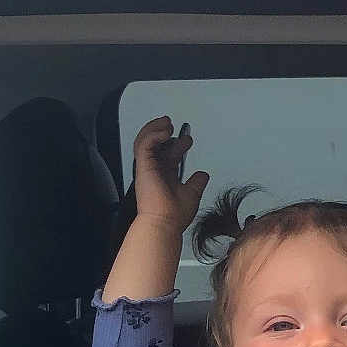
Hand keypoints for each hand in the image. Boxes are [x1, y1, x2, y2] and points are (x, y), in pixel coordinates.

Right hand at [133, 115, 208, 232]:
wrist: (164, 224)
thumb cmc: (174, 215)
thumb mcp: (192, 194)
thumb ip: (196, 183)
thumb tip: (203, 175)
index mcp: (164, 176)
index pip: (168, 154)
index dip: (177, 144)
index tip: (188, 140)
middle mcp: (154, 170)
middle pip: (156, 144)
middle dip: (164, 131)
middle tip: (174, 126)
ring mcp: (148, 167)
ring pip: (145, 140)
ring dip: (155, 128)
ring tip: (167, 123)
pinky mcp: (143, 166)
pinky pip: (144, 144)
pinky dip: (154, 134)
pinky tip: (165, 131)